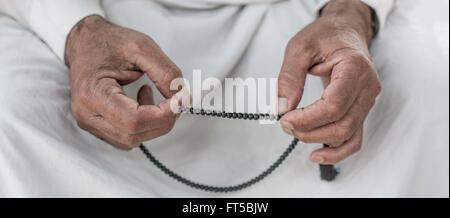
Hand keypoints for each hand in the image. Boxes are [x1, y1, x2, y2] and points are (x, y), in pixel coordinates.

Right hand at [66, 15, 181, 149]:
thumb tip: (181, 98)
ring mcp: (89, 123)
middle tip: (174, 98)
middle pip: (135, 134)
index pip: (134, 120)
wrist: (85, 42)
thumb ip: (166, 73)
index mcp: (92, 93)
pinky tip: (141, 104)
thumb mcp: (142, 47)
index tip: (179, 100)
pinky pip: (127, 137)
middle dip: (163, 119)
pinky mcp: (97, 127)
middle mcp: (87, 113)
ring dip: (153, 122)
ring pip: (133, 140)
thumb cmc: (107, 42)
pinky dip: (143, 125)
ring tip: (149, 93)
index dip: (163, 114)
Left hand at [277, 0, 380, 163]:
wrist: (346, 31)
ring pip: (347, 135)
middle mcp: (367, 89)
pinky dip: (337, 152)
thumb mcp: (300, 47)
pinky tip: (317, 155)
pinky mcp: (360, 110)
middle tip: (285, 123)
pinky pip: (354, 139)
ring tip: (294, 131)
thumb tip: (282, 106)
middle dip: (308, 131)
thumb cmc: (327, 35)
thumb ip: (289, 77)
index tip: (285, 118)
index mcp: (355, 69)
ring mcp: (367, 102)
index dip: (307, 119)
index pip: (333, 107)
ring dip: (318, 140)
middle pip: (341, 126)